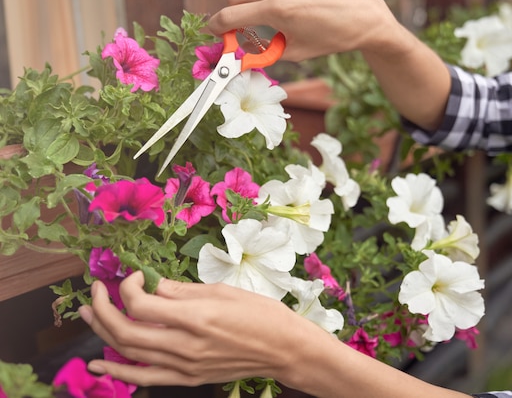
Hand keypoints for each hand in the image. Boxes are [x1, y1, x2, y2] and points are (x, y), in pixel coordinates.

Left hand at [79, 272, 320, 386]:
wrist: (284, 349)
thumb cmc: (261, 314)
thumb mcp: (223, 291)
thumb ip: (183, 290)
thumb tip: (153, 286)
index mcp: (196, 316)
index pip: (141, 303)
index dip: (129, 286)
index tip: (136, 275)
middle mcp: (185, 344)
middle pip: (125, 330)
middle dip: (102, 307)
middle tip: (96, 290)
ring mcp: (185, 365)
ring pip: (128, 353)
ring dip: (102, 332)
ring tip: (87, 315)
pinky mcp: (188, 377)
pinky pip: (145, 377)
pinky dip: (118, 371)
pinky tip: (97, 365)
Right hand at [208, 0, 402, 60]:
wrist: (362, 18)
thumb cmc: (332, 38)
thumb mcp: (296, 52)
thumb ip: (264, 52)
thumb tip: (241, 53)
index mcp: (278, 9)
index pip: (231, 15)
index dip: (216, 26)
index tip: (214, 32)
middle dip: (233, 11)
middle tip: (242, 26)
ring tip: (268, 14)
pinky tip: (287, 2)